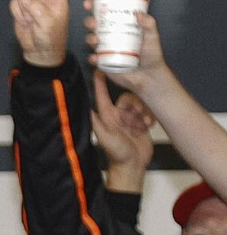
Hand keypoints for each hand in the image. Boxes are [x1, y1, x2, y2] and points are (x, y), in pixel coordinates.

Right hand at [10, 0, 68, 66]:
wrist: (40, 51)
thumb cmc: (51, 38)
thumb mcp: (49, 23)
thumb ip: (37, 8)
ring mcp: (32, 1)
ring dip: (24, 8)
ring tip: (31, 20)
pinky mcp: (20, 8)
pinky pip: (14, 3)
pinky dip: (17, 14)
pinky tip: (25, 22)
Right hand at [86, 8, 166, 93]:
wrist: (149, 76)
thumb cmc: (151, 55)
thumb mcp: (152, 37)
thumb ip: (148, 24)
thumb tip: (139, 13)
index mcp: (120, 27)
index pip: (105, 14)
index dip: (94, 7)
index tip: (89, 3)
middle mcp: (110, 36)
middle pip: (94, 25)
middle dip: (89, 22)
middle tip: (94, 22)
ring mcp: (105, 49)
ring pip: (91, 40)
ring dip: (90, 38)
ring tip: (96, 40)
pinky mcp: (103, 62)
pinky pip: (93, 59)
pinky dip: (93, 58)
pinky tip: (97, 58)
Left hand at [92, 70, 153, 192]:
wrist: (133, 165)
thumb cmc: (117, 152)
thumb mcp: (105, 136)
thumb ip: (96, 121)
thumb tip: (85, 107)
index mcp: (107, 115)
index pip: (102, 95)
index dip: (100, 82)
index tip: (100, 69)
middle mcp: (118, 115)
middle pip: (126, 98)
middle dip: (132, 104)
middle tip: (134, 117)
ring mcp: (130, 120)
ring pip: (138, 105)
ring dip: (141, 113)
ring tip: (141, 125)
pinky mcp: (142, 124)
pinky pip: (146, 113)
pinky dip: (148, 118)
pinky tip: (148, 127)